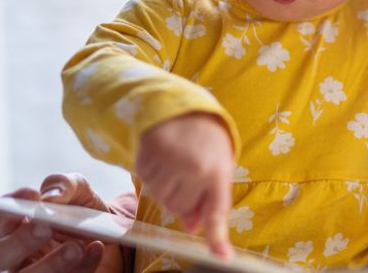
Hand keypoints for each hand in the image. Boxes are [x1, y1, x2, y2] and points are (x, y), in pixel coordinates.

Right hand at [0, 173, 124, 272]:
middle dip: (21, 241)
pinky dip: (82, 267)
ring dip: (51, 263)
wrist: (111, 240)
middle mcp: (15, 254)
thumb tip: (51, 197)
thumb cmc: (82, 214)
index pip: (0, 217)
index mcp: (14, 225)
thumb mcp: (80, 192)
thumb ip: (65, 185)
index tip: (33, 195)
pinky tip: (96, 249)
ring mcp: (33, 272)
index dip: (10, 206)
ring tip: (76, 247)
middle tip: (45, 228)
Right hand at [136, 112, 234, 257]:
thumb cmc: (205, 143)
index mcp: (218, 171)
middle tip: (187, 172)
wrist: (184, 109)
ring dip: (165, 185)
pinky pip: (145, 182)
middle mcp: (195, 167)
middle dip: (181, 195)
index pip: (217, 210)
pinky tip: (162, 157)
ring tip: (175, 162)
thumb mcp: (217, 167)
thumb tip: (193, 227)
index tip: (222, 257)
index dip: (218, 237)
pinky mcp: (148, 155)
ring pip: (161, 197)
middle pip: (179, 207)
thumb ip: (208, 199)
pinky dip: (151, 174)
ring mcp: (170, 161)